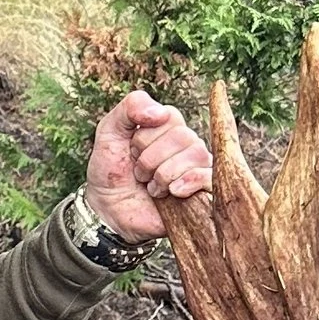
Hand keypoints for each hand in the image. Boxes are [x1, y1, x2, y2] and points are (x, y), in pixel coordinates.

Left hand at [83, 90, 212, 242]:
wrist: (108, 212)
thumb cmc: (110, 171)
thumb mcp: (109, 131)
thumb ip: (130, 107)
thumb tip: (161, 113)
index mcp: (169, 127)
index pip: (169, 117)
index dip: (145, 136)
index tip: (131, 151)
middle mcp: (188, 145)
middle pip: (182, 136)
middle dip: (150, 158)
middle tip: (139, 173)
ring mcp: (197, 169)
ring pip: (196, 154)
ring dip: (164, 173)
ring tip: (151, 187)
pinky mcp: (202, 193)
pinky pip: (210, 177)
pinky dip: (189, 181)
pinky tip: (172, 192)